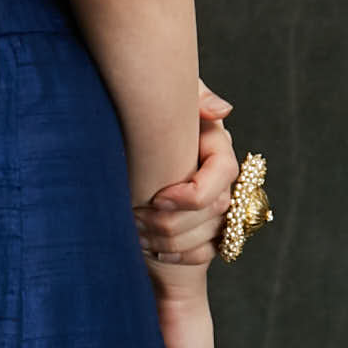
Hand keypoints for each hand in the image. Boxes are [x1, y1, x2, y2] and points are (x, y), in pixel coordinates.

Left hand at [134, 78, 235, 271]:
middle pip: (215, 209)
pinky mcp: (206, 228)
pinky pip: (206, 251)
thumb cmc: (142, 107)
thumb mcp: (161, 93)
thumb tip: (219, 111)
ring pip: (209, 233)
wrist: (123, 139)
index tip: (158, 198)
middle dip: (172, 220)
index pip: (224, 173)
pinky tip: (149, 250)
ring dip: (169, 239)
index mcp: (215, 143)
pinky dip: (178, 255)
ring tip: (133, 230)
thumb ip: (192, 96)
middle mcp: (221, 174)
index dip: (195, 192)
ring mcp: (218, 203)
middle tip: (133, 216)